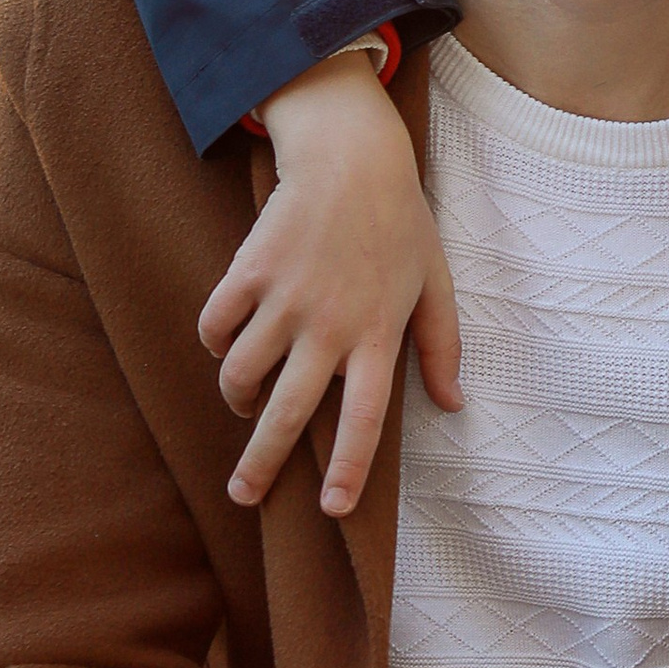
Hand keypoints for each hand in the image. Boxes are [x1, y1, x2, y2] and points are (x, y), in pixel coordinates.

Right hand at [202, 52, 461, 517]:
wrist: (352, 157)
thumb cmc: (400, 223)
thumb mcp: (435, 283)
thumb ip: (442, 346)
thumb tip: (452, 405)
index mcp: (379, 335)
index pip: (365, 420)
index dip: (348, 470)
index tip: (332, 510)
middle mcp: (331, 325)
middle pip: (289, 413)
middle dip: (262, 464)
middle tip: (243, 496)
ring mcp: (287, 298)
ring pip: (243, 374)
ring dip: (238, 397)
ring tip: (244, 402)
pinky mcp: (250, 269)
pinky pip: (216, 326)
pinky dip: (216, 343)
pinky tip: (228, 344)